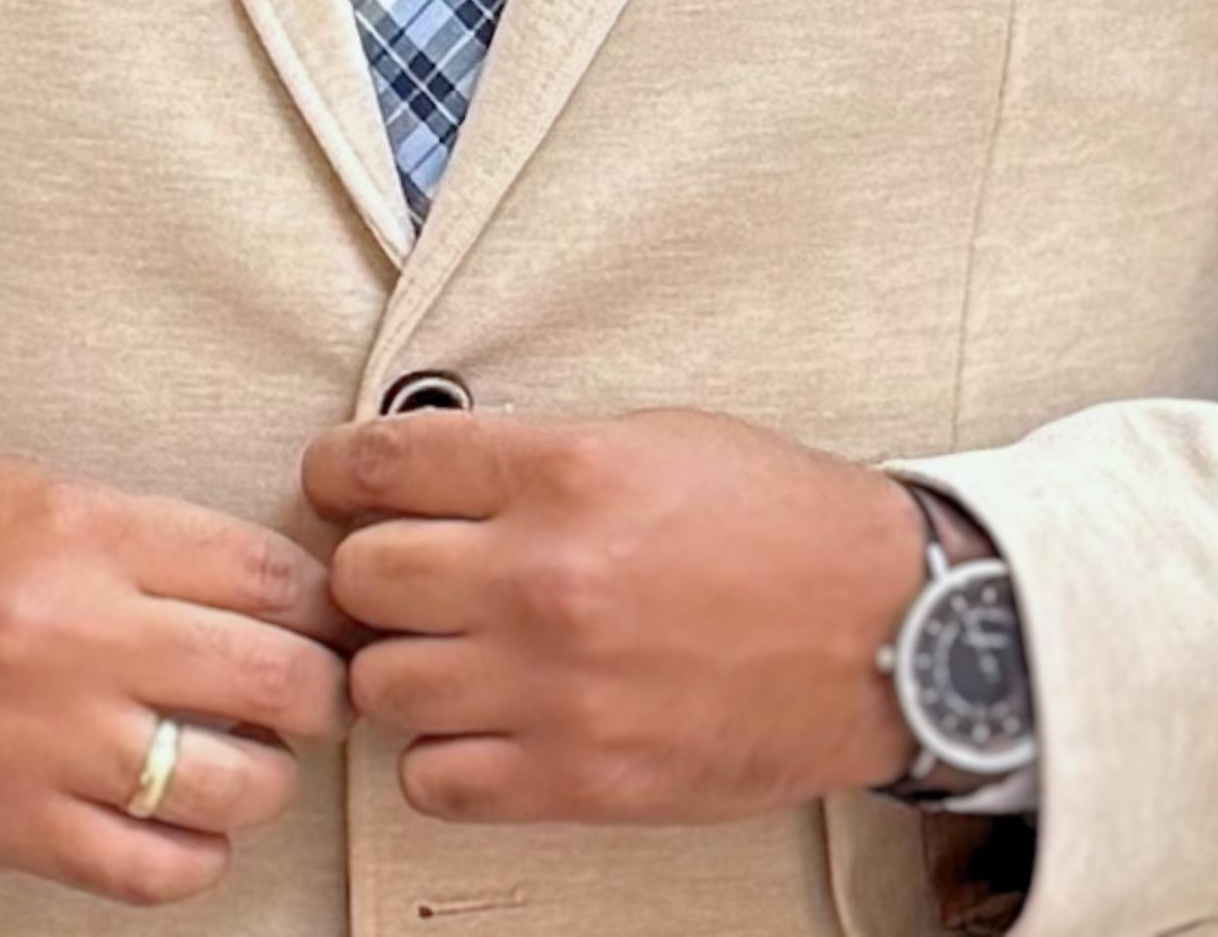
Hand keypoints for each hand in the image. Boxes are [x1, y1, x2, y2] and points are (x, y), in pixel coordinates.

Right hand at [0, 454, 362, 906]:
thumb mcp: (34, 490)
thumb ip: (144, 530)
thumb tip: (261, 576)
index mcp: (85, 535)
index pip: (261, 570)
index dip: (321, 599)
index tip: (333, 612)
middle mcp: (75, 637)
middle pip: (269, 674)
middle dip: (324, 688)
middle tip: (325, 689)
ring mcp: (48, 742)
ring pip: (231, 782)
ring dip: (271, 776)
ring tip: (259, 756)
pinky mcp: (16, 826)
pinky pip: (155, 865)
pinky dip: (199, 853)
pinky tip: (197, 823)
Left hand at [302, 405, 933, 826]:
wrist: (882, 628)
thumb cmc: (777, 523)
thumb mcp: (649, 436)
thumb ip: (532, 455)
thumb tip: (432, 474)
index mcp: (562, 471)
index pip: (381, 464)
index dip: (338, 473)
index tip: (335, 484)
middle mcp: (544, 577)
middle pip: (362, 578)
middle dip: (368, 573)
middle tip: (397, 575)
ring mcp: (555, 686)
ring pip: (382, 684)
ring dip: (400, 666)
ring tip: (441, 653)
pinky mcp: (579, 778)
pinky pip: (433, 780)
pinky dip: (441, 755)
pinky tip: (478, 723)